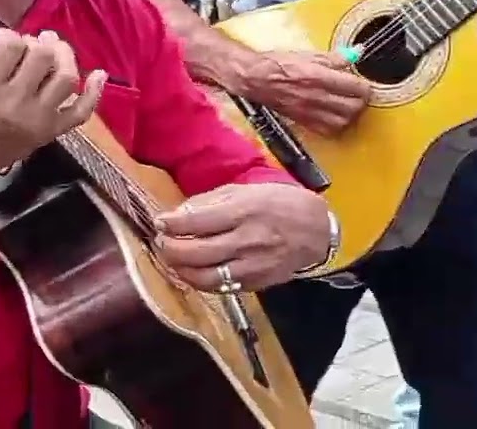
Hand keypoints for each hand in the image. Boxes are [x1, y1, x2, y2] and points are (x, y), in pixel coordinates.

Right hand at [0, 28, 106, 181]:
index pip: (13, 45)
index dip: (8, 36)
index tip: (0, 40)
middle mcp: (15, 101)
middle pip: (43, 56)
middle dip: (37, 42)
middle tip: (28, 44)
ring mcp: (36, 118)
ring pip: (66, 77)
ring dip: (64, 56)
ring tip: (54, 47)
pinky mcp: (48, 133)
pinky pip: (80, 112)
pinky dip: (93, 93)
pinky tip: (98, 75)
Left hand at [153, 183, 330, 291]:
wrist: (318, 230)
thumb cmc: (279, 203)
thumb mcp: (246, 190)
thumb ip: (211, 202)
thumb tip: (179, 213)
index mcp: (243, 211)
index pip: (196, 221)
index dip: (171, 224)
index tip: (159, 222)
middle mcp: (247, 240)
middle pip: (196, 252)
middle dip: (170, 249)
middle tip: (161, 242)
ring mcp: (252, 265)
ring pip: (205, 276)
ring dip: (181, 269)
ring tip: (172, 259)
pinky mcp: (257, 283)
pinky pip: (221, 287)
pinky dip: (200, 281)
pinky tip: (191, 272)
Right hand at [237, 50, 370, 134]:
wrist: (255, 78)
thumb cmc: (278, 65)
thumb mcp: (309, 55)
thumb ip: (335, 57)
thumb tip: (355, 54)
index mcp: (319, 76)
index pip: (357, 87)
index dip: (364, 85)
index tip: (361, 82)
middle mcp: (316, 96)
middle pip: (354, 107)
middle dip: (360, 101)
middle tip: (357, 94)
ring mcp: (310, 111)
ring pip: (344, 122)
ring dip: (350, 115)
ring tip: (347, 106)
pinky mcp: (303, 121)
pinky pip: (328, 131)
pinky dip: (336, 126)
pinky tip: (334, 117)